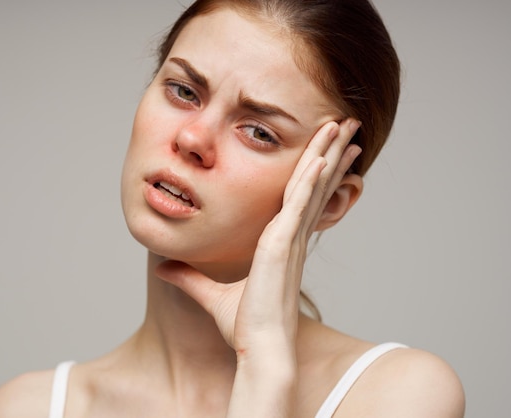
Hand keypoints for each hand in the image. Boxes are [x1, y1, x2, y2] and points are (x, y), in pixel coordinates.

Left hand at [155, 119, 361, 353]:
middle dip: (331, 150)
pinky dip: (312, 178)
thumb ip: (188, 278)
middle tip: (348, 124)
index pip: (300, 197)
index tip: (328, 150)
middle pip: (314, 183)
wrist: (258, 351)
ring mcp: (289, 238)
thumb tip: (162, 268)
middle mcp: (291, 236)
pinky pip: (300, 202)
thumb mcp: (210, 296)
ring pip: (312, 184)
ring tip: (346, 124)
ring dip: (329, 151)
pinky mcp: (283, 244)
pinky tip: (322, 154)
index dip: (315, 172)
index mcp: (280, 244)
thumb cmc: (244, 328)